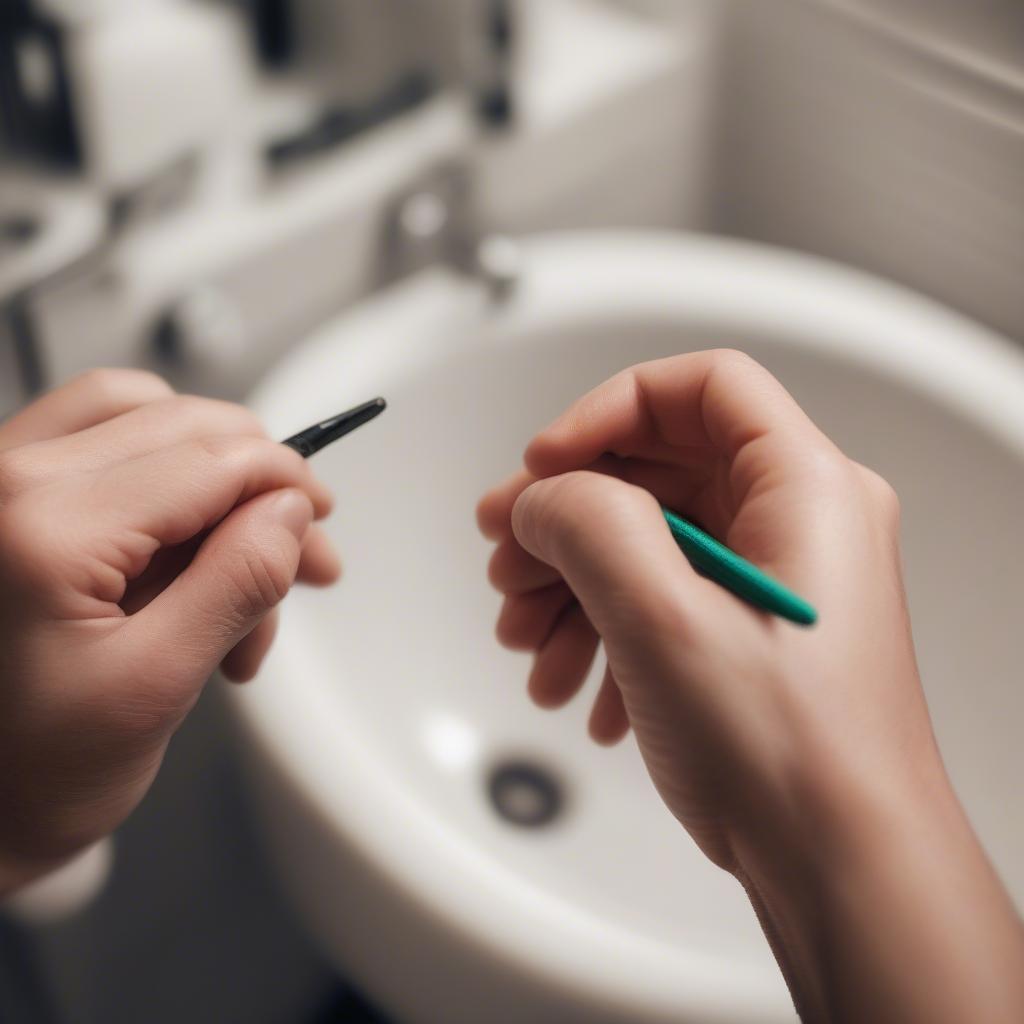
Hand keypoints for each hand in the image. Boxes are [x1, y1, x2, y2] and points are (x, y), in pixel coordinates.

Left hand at [0, 370, 339, 892]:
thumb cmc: (28, 773)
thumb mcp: (154, 690)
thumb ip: (234, 587)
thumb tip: (291, 511)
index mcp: (43, 528)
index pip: (209, 458)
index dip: (284, 481)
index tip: (319, 521)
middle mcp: (6, 479)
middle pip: (182, 425)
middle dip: (259, 486)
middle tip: (301, 557)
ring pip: (144, 416)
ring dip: (212, 476)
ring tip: (238, 567)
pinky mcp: (4, 495)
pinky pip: (103, 441)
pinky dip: (165, 480)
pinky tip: (185, 553)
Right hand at [478, 350, 1023, 1021]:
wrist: (843, 870)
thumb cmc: (790, 753)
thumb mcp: (662, 617)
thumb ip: (587, 526)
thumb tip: (541, 499)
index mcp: (805, 488)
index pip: (699, 388)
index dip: (607, 412)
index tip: (543, 466)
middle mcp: (799, 523)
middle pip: (660, 472)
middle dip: (569, 518)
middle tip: (505, 562)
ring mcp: (776, 580)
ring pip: (652, 542)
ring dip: (576, 586)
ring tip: (528, 644)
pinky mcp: (755, 633)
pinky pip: (666, 599)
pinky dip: (610, 631)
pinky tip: (581, 692)